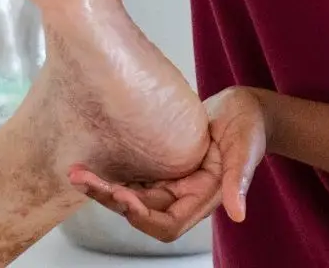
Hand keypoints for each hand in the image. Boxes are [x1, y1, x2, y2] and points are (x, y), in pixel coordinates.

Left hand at [68, 87, 267, 241]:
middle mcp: (183, 195)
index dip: (141, 215)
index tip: (123, 195)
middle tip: (80, 177)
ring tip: (77, 171)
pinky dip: (115, 171)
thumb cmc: (251, 126)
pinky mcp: (164, 164)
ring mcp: (172, 181)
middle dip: (109, 198)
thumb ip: (239, 180)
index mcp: (202, 198)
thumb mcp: (246, 147)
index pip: (166, 223)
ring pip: (132, 194)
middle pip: (140, 210)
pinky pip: (136, 175)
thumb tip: (239, 214)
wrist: (247, 105)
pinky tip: (95, 160)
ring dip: (105, 187)